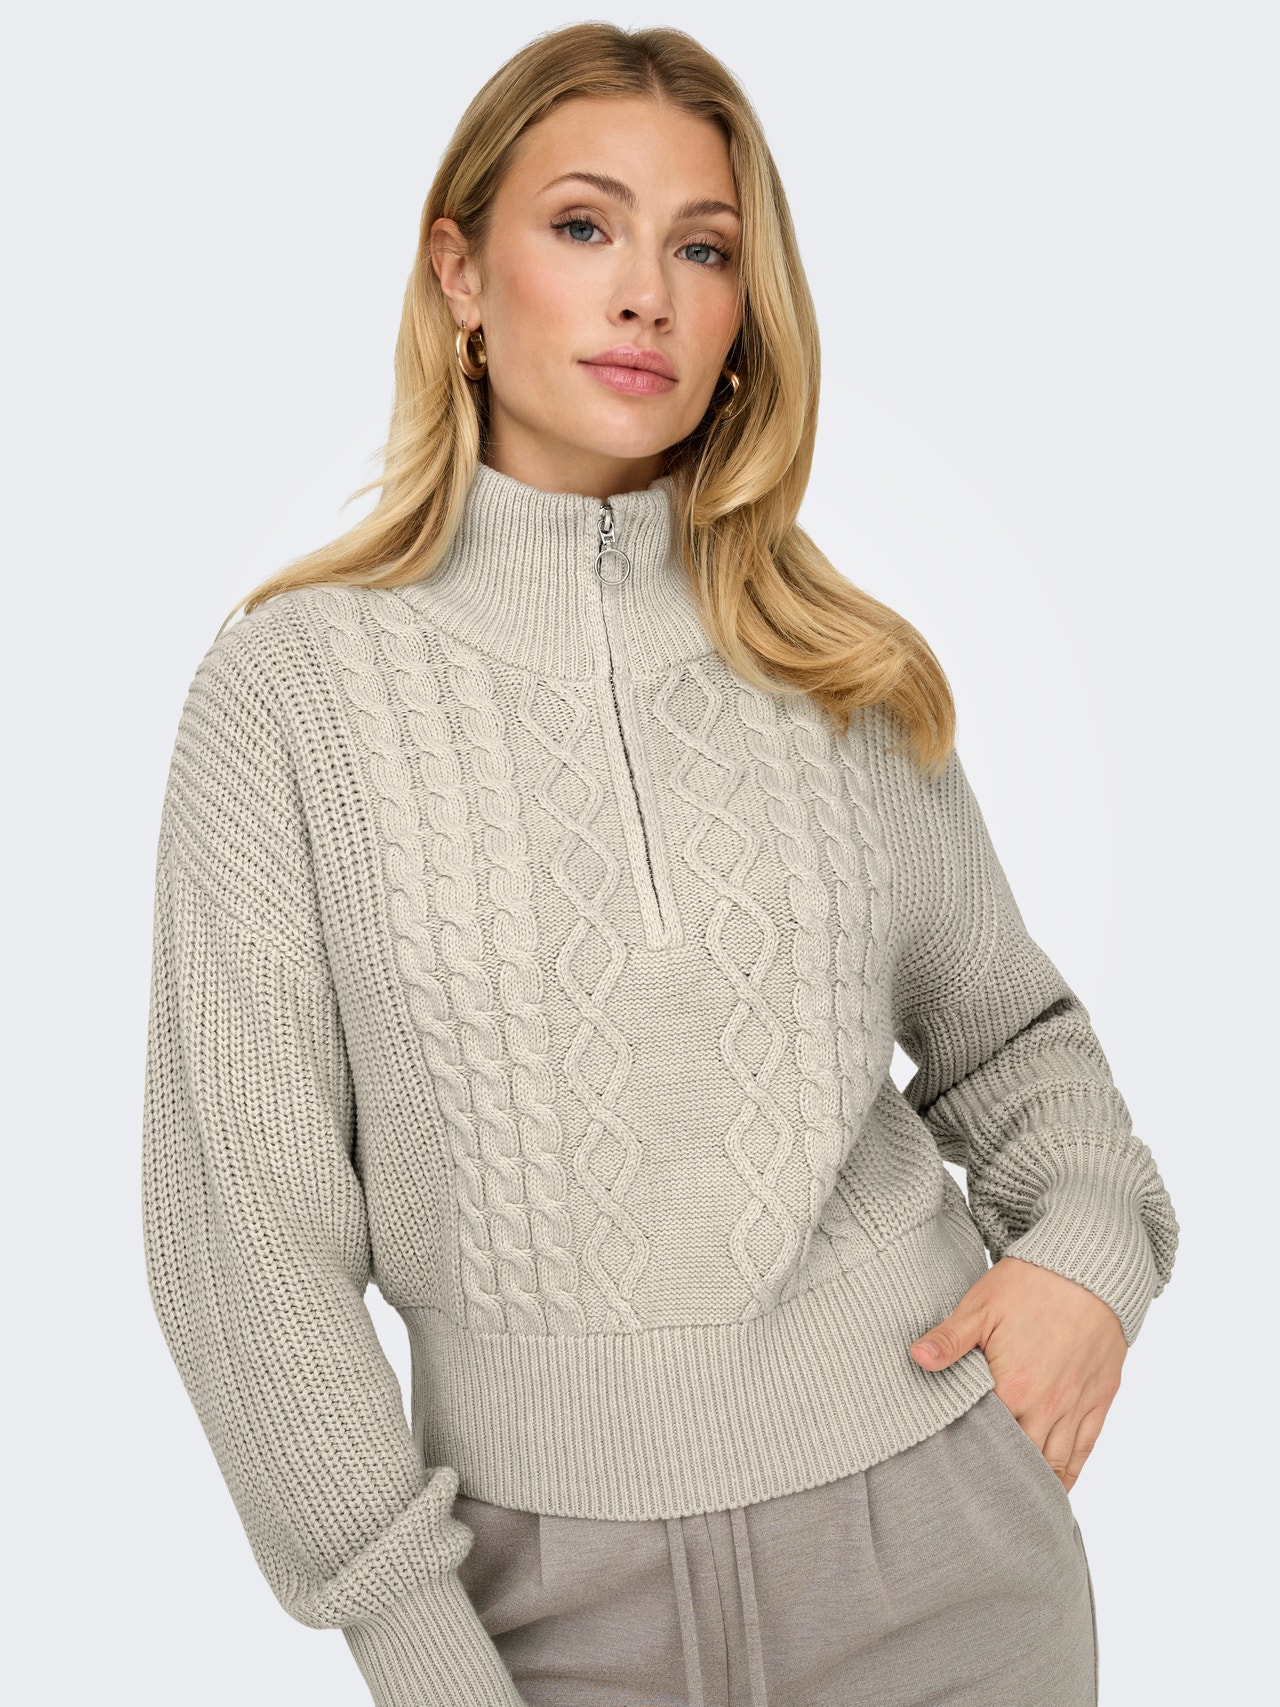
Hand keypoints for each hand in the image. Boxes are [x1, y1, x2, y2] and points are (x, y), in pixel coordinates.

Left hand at [908, 1255, 1126, 1492]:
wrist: (1091, 1267)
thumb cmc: (1031, 1283)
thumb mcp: (981, 1306)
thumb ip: (950, 1339)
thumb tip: (916, 1358)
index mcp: (1013, 1387)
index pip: (984, 1440)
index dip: (966, 1457)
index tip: (949, 1474)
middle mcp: (1047, 1407)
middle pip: (1020, 1460)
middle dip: (999, 1479)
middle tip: (975, 1501)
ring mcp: (1076, 1407)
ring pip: (1055, 1464)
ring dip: (1034, 1485)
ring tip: (1010, 1508)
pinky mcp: (1099, 1401)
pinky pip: (1084, 1452)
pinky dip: (1069, 1475)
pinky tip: (1053, 1490)